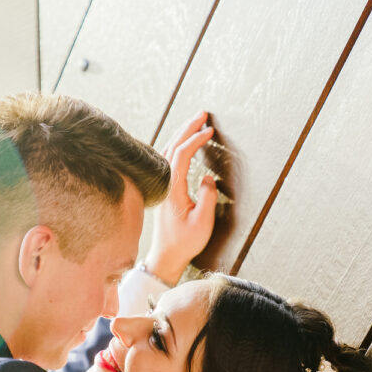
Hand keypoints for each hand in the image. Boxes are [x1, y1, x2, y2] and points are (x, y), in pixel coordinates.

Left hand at [144, 111, 217, 284]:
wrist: (166, 256)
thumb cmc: (184, 242)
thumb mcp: (202, 222)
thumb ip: (207, 197)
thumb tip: (206, 178)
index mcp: (172, 189)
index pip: (181, 155)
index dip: (195, 140)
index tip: (209, 131)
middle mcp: (164, 185)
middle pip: (172, 147)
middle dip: (187, 128)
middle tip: (203, 114)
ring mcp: (162, 187)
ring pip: (168, 153)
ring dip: (182, 136)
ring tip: (196, 124)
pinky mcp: (164, 191)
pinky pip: (168, 162)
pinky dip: (178, 148)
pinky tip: (185, 145)